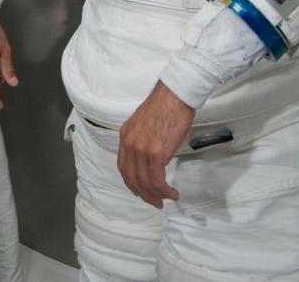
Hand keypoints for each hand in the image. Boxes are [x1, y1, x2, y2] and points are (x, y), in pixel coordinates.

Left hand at [117, 83, 194, 208]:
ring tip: (166, 200)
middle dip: (143, 194)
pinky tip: (172, 193)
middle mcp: (130, 144)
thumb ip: (143, 139)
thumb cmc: (165, 106)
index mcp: (125, 136)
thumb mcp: (145, 124)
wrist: (174, 96)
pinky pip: (157, 180)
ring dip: (155, 196)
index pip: (123, 166)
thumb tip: (151, 155)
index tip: (140, 191)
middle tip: (154, 202)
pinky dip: (164, 191)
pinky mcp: (155, 154)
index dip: (131, 182)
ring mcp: (141, 150)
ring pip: (144, 182)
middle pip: (132, 178)